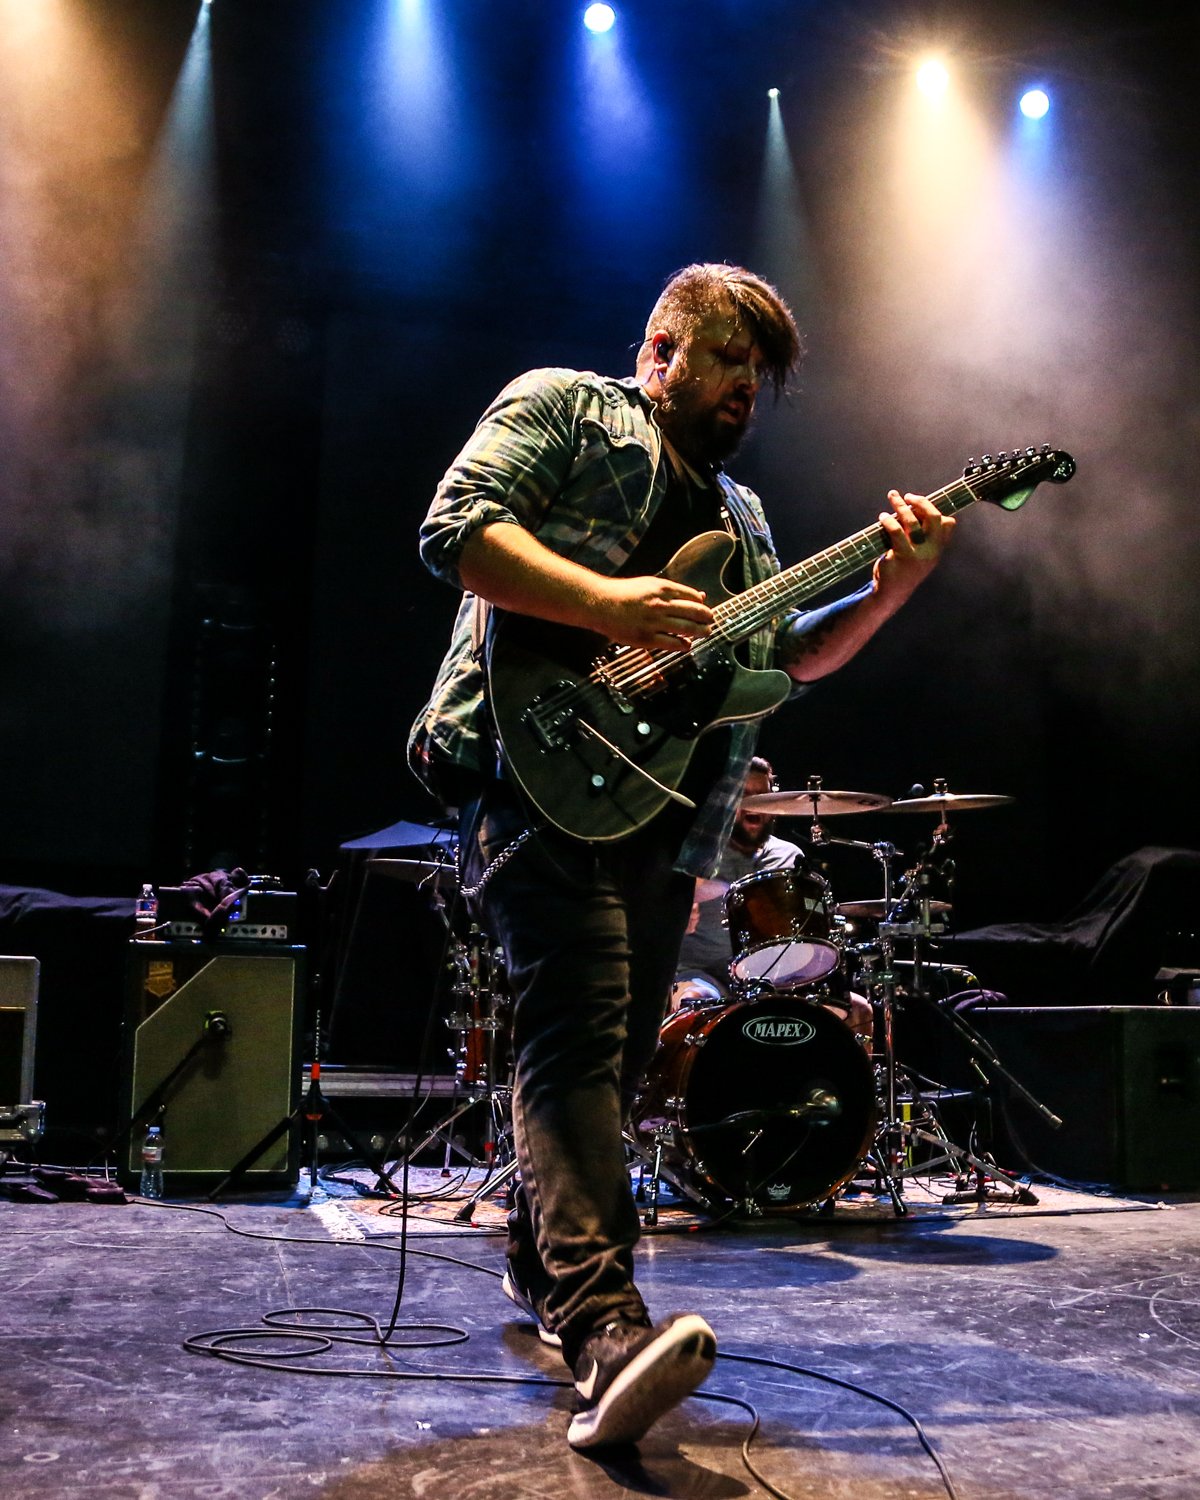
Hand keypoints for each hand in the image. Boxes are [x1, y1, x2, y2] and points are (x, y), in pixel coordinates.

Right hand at [591, 576, 713, 649]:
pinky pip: (672, 643)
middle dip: (707, 617)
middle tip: (710, 621)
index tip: (704, 609)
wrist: (599, 603)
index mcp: (661, 588)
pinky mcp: (646, 638)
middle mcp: (660, 604)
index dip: (701, 604)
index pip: (692, 596)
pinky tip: (687, 645)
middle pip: (694, 612)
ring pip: (687, 628)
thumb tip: (699, 596)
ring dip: (700, 632)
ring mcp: (654, 622)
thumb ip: (673, 590)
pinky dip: (684, 645)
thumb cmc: (623, 593)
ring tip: (705, 633)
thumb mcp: (650, 584)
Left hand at [873, 490, 954, 601]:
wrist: (891, 593)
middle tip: (908, 496)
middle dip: (922, 502)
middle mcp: (932, 551)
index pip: (948, 525)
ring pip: (912, 522)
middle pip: (935, 518)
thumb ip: (921, 537)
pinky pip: (896, 531)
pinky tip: (882, 517)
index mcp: (938, 549)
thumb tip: (913, 510)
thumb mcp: (919, 555)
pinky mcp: (902, 556)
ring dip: (900, 506)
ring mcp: (918, 554)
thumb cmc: (903, 570)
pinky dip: (888, 520)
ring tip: (892, 497)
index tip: (920, 503)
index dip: (936, 509)